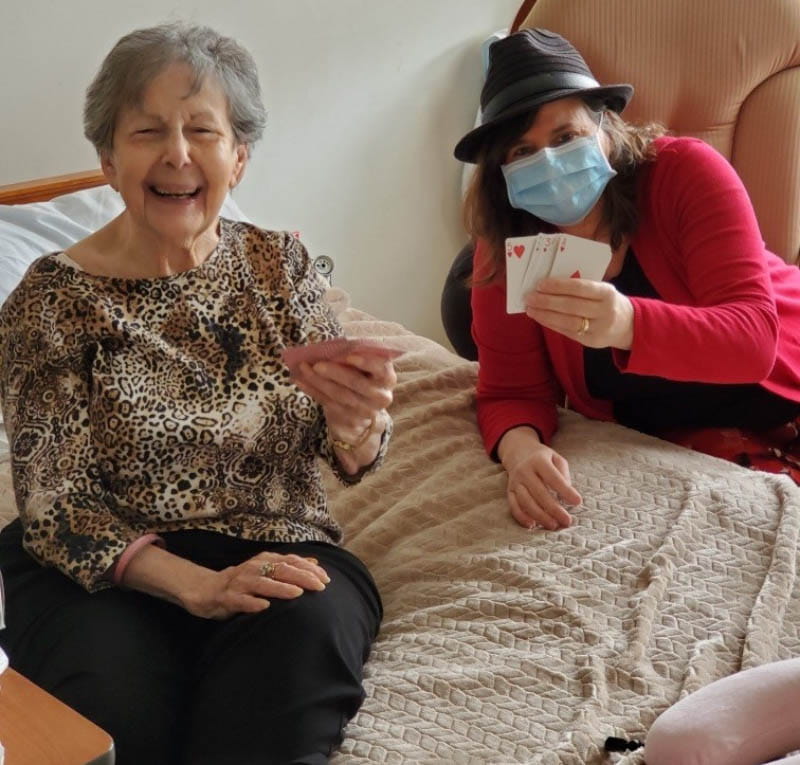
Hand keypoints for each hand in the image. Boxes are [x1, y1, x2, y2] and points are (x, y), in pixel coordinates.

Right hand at [185, 552, 329, 619]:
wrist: (207, 589)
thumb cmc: (243, 581)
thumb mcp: (266, 570)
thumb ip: (289, 566)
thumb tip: (315, 562)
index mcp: (264, 560)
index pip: (291, 562)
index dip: (309, 569)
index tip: (326, 579)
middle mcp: (254, 568)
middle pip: (281, 570)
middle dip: (302, 577)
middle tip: (320, 586)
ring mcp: (240, 583)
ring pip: (263, 584)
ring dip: (280, 588)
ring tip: (297, 593)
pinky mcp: (227, 597)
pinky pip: (241, 600)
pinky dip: (253, 603)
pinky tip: (264, 607)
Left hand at [292, 352, 395, 469]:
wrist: (363, 409)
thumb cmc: (362, 377)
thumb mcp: (365, 368)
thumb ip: (355, 357)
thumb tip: (332, 347)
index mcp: (387, 378)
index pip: (381, 369)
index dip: (366, 362)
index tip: (349, 355)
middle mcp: (380, 396)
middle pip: (357, 383)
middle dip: (335, 372)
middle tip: (317, 363)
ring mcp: (365, 410)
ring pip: (340, 395)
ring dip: (319, 381)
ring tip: (304, 368)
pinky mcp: (349, 418)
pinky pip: (328, 403)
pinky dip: (312, 390)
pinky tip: (300, 380)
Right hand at [498, 427, 581, 529]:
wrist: (518, 453)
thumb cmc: (543, 459)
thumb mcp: (556, 459)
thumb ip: (563, 474)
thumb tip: (567, 495)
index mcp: (539, 461)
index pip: (553, 478)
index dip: (565, 491)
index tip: (577, 502)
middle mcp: (525, 471)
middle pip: (539, 492)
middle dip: (554, 509)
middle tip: (567, 521)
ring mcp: (515, 482)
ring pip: (526, 501)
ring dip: (540, 516)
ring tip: (553, 525)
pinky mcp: (510, 491)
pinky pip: (513, 506)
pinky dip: (521, 517)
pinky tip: (532, 525)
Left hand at [525, 277, 633, 348]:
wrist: (629, 325)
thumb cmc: (608, 302)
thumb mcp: (602, 290)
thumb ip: (581, 288)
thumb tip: (548, 285)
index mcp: (607, 293)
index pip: (580, 288)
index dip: (559, 286)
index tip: (540, 284)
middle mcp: (605, 311)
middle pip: (571, 306)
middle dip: (547, 301)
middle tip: (530, 296)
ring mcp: (598, 328)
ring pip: (567, 321)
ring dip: (545, 315)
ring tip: (530, 308)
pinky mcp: (590, 341)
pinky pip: (567, 332)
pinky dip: (551, 324)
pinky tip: (540, 318)